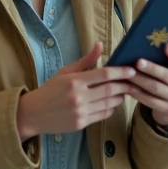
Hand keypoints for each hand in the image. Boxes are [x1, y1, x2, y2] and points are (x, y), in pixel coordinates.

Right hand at [15, 43, 135, 141]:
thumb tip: (100, 45)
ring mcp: (80, 112)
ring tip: (123, 92)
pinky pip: (103, 115)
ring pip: (109, 104)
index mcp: (74, 81)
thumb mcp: (65, 72)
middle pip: (110, 90)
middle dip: (125, 85)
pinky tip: (111, 103)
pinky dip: (111, 108)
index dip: (121, 72)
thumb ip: (86, 60)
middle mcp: (78, 96)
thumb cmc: (50, 90)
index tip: (132, 70)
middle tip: (134, 82)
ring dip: (119, 97)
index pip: (104, 74)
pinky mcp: (81, 124)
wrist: (33, 114)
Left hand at [126, 43, 167, 126]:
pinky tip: (129, 88)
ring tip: (128, 75)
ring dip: (140, 80)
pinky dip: (139, 94)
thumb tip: (145, 49)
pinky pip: (151, 101)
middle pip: (166, 75)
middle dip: (151, 68)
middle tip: (137, 62)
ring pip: (156, 88)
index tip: (166, 46)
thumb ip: (165, 64)